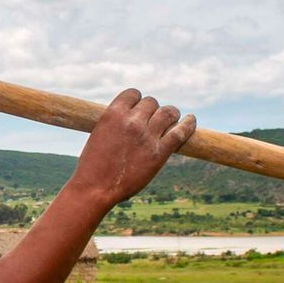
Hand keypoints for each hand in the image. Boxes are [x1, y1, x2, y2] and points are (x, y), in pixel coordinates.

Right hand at [71, 88, 195, 207]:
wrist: (95, 188)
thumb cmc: (92, 165)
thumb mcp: (98, 134)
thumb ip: (115, 123)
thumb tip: (130, 118)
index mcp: (113, 114)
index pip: (133, 94)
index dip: (137, 101)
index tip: (138, 109)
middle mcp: (132, 121)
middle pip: (151, 103)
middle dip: (152, 110)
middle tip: (152, 120)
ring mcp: (147, 136)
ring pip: (168, 112)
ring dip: (170, 114)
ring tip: (171, 119)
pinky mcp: (159, 152)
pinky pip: (180, 132)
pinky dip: (188, 124)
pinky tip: (191, 120)